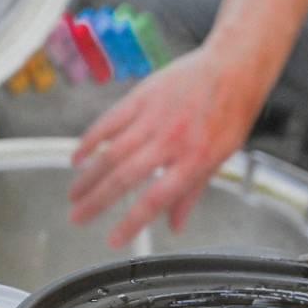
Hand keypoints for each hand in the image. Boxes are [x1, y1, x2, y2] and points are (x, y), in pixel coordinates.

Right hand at [68, 44, 258, 246]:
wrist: (233, 68)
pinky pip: (109, 122)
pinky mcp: (142, 96)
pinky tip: (78, 157)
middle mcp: (172, 140)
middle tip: (77, 218)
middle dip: (96, 202)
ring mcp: (154, 117)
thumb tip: (175, 226)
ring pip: (111, 152)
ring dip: (87, 177)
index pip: (156, 199)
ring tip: (74, 195)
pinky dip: (90, 140)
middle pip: (125, 177)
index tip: (113, 239)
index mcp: (195, 160)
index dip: (132, 222)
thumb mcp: (220, 158)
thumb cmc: (231, 114)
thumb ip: (192, 193)